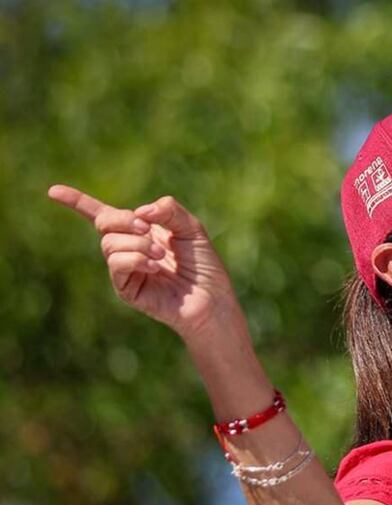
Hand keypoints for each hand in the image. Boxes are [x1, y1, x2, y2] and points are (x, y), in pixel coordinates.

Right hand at [48, 185, 241, 340]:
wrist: (211, 298)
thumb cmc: (203, 265)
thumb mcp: (191, 228)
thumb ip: (168, 210)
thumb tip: (140, 211)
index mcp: (139, 230)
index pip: (102, 214)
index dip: (77, 201)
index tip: (53, 191)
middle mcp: (127, 248)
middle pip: (104, 222)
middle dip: (124, 220)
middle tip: (149, 229)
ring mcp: (124, 269)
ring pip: (110, 244)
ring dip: (137, 243)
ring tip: (160, 255)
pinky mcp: (125, 288)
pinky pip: (117, 264)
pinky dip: (136, 259)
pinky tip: (155, 268)